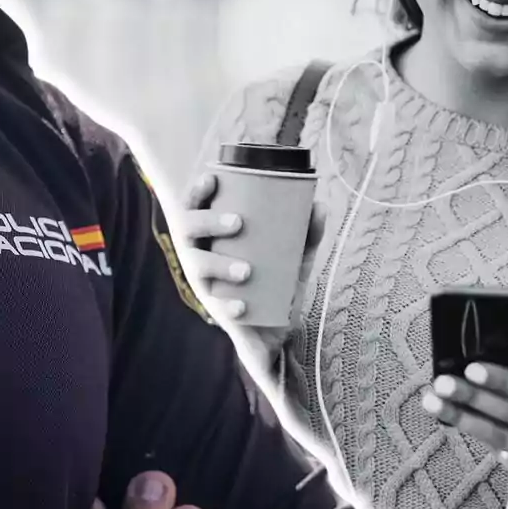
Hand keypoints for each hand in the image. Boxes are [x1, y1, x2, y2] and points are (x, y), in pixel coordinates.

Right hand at [179, 172, 324, 370]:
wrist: (278, 330)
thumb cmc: (278, 281)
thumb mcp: (295, 256)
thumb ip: (307, 233)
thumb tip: (319, 206)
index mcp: (213, 235)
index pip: (194, 207)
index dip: (197, 191)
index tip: (212, 178)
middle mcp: (201, 255)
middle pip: (188, 230)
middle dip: (209, 222)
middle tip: (238, 223)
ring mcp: (205, 283)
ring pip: (198, 268)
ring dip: (219, 265)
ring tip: (246, 270)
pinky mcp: (216, 311)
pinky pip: (216, 306)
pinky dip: (228, 306)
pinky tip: (241, 306)